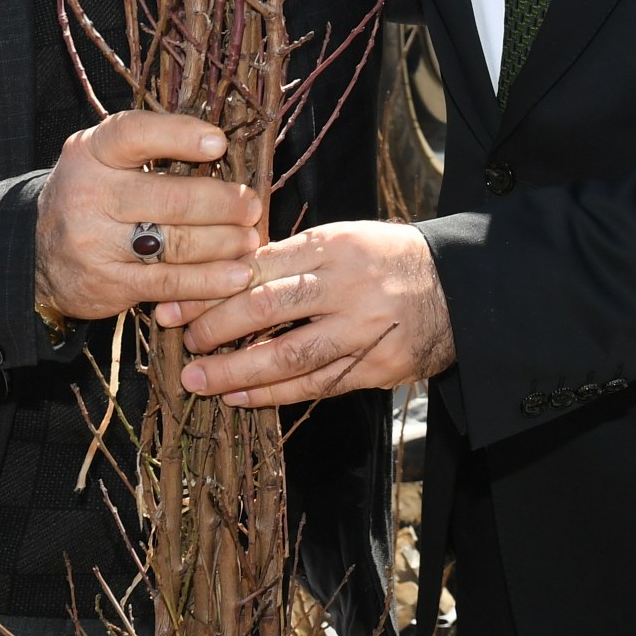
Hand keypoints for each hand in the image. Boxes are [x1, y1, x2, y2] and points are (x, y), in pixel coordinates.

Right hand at [34, 112, 261, 321]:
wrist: (35, 256)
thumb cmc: (89, 197)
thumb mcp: (101, 159)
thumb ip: (147, 148)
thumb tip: (221, 146)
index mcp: (90, 153)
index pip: (135, 134)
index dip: (180, 136)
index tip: (219, 143)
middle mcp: (89, 195)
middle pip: (170, 198)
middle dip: (222, 203)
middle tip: (251, 206)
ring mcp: (96, 243)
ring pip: (176, 242)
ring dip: (224, 243)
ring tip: (249, 239)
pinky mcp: (108, 284)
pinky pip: (169, 282)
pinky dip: (209, 281)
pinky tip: (237, 275)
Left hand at [161, 220, 453, 405]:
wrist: (459, 290)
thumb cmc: (386, 259)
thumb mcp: (343, 238)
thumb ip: (291, 257)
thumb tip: (222, 276)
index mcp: (333, 245)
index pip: (259, 265)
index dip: (211, 286)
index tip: (176, 300)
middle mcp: (347, 286)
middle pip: (267, 308)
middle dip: (215, 326)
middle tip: (181, 338)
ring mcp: (363, 330)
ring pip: (288, 356)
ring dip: (236, 371)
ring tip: (198, 379)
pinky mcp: (376, 367)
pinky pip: (316, 385)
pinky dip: (273, 393)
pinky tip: (239, 397)